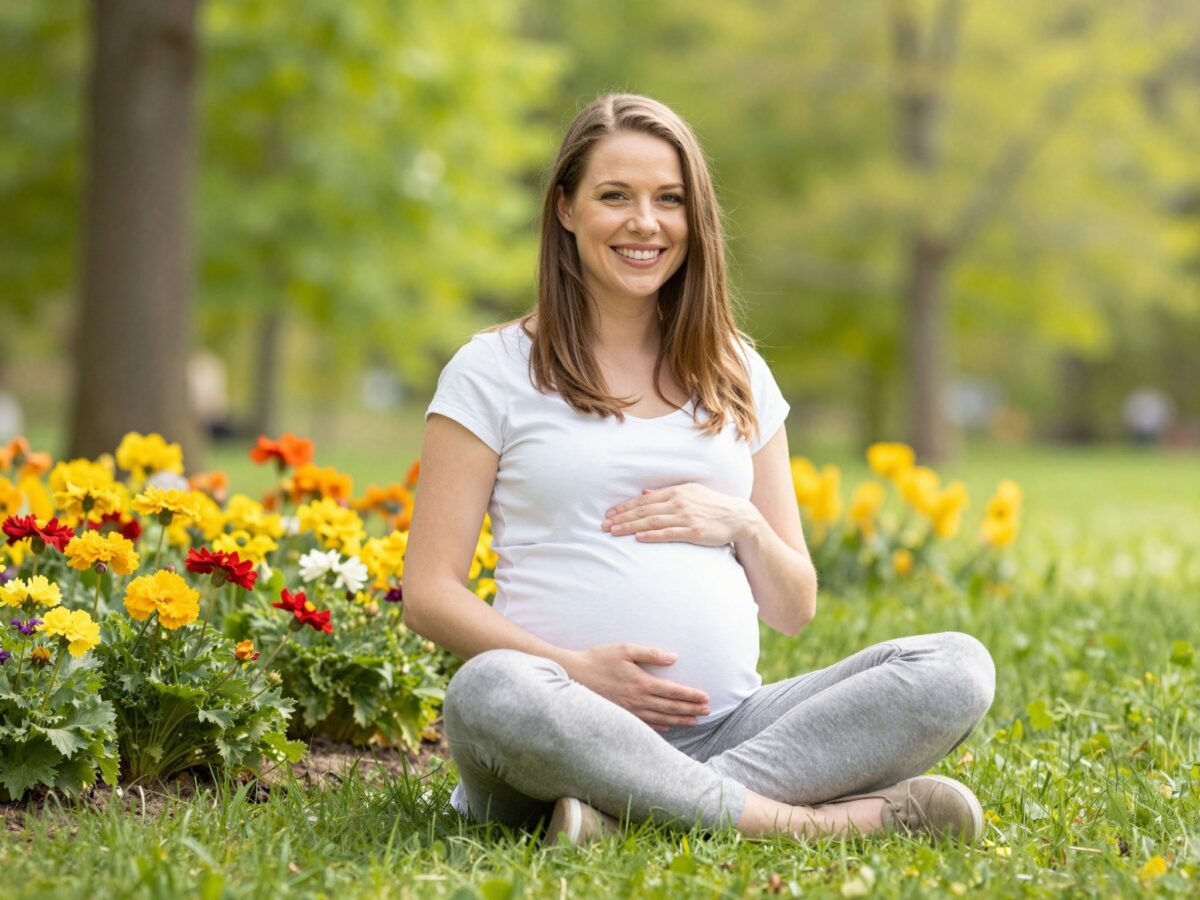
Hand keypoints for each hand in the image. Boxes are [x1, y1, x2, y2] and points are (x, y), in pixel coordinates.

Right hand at [562, 643, 710, 731]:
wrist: (573, 675)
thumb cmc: (599, 659)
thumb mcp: (625, 649)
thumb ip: (651, 653)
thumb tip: (674, 657)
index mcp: (642, 683)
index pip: (673, 692)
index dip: (691, 696)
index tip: (706, 698)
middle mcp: (638, 700)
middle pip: (671, 707)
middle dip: (691, 709)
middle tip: (707, 711)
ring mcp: (630, 711)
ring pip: (661, 718)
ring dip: (680, 720)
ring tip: (695, 721)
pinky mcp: (621, 716)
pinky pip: (646, 725)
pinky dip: (661, 727)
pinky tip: (669, 726)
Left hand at [601, 483, 760, 546]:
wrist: (737, 517)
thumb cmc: (711, 505)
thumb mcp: (689, 493)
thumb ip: (666, 493)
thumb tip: (644, 492)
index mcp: (677, 491)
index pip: (644, 500)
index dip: (625, 507)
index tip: (609, 514)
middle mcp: (679, 502)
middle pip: (644, 511)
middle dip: (622, 518)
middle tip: (604, 525)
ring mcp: (686, 517)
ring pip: (652, 522)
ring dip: (630, 527)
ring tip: (614, 532)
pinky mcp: (693, 532)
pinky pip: (668, 534)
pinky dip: (651, 535)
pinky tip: (637, 538)